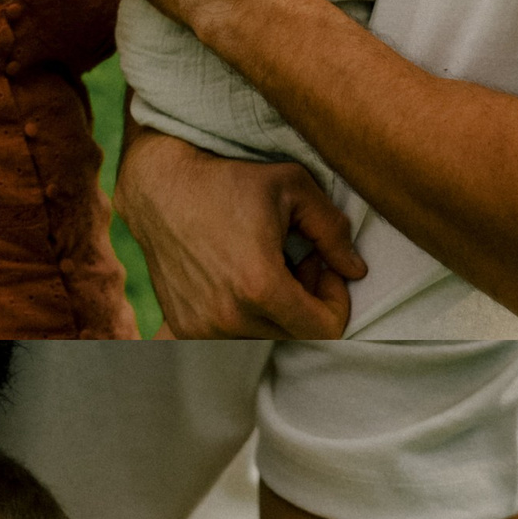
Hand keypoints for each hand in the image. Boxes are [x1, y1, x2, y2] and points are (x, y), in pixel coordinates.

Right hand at [117, 134, 364, 337]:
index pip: (324, 331)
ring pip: (265, 338)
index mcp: (260, 286)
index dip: (337, 303)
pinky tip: (242, 281)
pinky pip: (232, 337)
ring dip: (278, 310)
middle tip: (300, 260)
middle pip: (295, 335)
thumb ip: (333, 231)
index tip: (327, 270)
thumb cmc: (229, 181)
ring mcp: (202, 328)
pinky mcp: (184, 328)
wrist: (160, 189)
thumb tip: (357, 270)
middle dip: (309, 302)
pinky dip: (246, 316)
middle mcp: (229, 317)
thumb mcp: (293, 188)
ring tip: (271, 267)